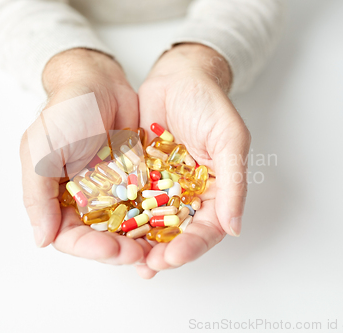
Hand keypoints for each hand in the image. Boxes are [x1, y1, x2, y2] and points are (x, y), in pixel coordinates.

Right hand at [20, 49, 148, 264]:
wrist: (99, 83)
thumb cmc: (65, 113)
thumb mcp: (41, 150)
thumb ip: (37, 194)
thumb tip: (41, 240)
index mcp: (58, 198)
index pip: (71, 237)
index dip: (89, 249)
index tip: (111, 248)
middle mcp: (86, 201)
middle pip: (102, 238)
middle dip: (120, 250)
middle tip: (140, 255)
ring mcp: (113, 192)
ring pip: (127, 228)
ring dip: (141, 242)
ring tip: (159, 250)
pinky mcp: (136, 181)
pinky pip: (147, 206)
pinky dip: (156, 219)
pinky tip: (171, 228)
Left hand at [137, 43, 250, 277]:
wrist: (178, 78)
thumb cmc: (209, 104)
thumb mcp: (229, 139)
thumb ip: (233, 182)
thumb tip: (234, 228)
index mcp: (215, 191)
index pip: (207, 228)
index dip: (193, 246)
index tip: (173, 256)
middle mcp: (189, 195)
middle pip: (178, 233)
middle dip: (163, 252)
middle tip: (147, 265)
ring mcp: (162, 187)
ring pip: (151, 223)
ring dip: (140, 243)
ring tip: (126, 259)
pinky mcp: (139, 176)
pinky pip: (130, 200)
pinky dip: (121, 217)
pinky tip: (108, 230)